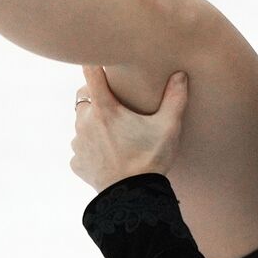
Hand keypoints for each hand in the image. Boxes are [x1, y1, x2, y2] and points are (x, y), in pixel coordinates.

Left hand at [70, 66, 188, 192]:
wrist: (132, 198)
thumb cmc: (150, 159)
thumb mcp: (168, 128)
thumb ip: (175, 99)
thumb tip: (180, 75)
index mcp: (104, 109)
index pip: (90, 73)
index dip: (94, 63)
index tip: (98, 59)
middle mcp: (85, 123)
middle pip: (85, 99)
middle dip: (97, 99)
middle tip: (118, 107)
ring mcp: (78, 144)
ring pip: (82, 124)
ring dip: (93, 124)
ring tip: (115, 134)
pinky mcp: (77, 163)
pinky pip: (81, 149)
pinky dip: (91, 149)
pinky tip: (108, 155)